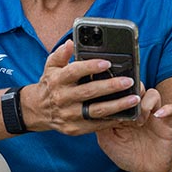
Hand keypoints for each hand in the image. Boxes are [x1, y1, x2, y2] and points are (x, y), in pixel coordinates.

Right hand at [26, 40, 141, 135]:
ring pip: (96, 111)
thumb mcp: (51, 67)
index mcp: (57, 80)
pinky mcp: (74, 129)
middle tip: (129, 81)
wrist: (37, 111)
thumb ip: (61, 54)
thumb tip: (70, 42)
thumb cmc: (50, 85)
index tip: (107, 63)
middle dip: (111, 86)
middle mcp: (62, 98)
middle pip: (89, 92)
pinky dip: (112, 120)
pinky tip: (126, 114)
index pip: (74, 72)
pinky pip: (96, 125)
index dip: (91, 67)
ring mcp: (69, 115)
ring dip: (117, 105)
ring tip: (134, 99)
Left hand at [96, 88, 171, 171]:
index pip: (120, 91)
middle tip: (128, 102)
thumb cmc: (125, 155)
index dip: (116, 90)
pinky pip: (171, 108)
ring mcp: (153, 114)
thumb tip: (93, 109)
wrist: (146, 170)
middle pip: (137, 87)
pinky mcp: (167, 122)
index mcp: (123, 111)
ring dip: (146, 103)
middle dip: (132, 90)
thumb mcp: (107, 141)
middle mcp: (138, 109)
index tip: (110, 96)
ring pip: (153, 94)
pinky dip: (166, 109)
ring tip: (140, 120)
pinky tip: (158, 117)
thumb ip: (101, 125)